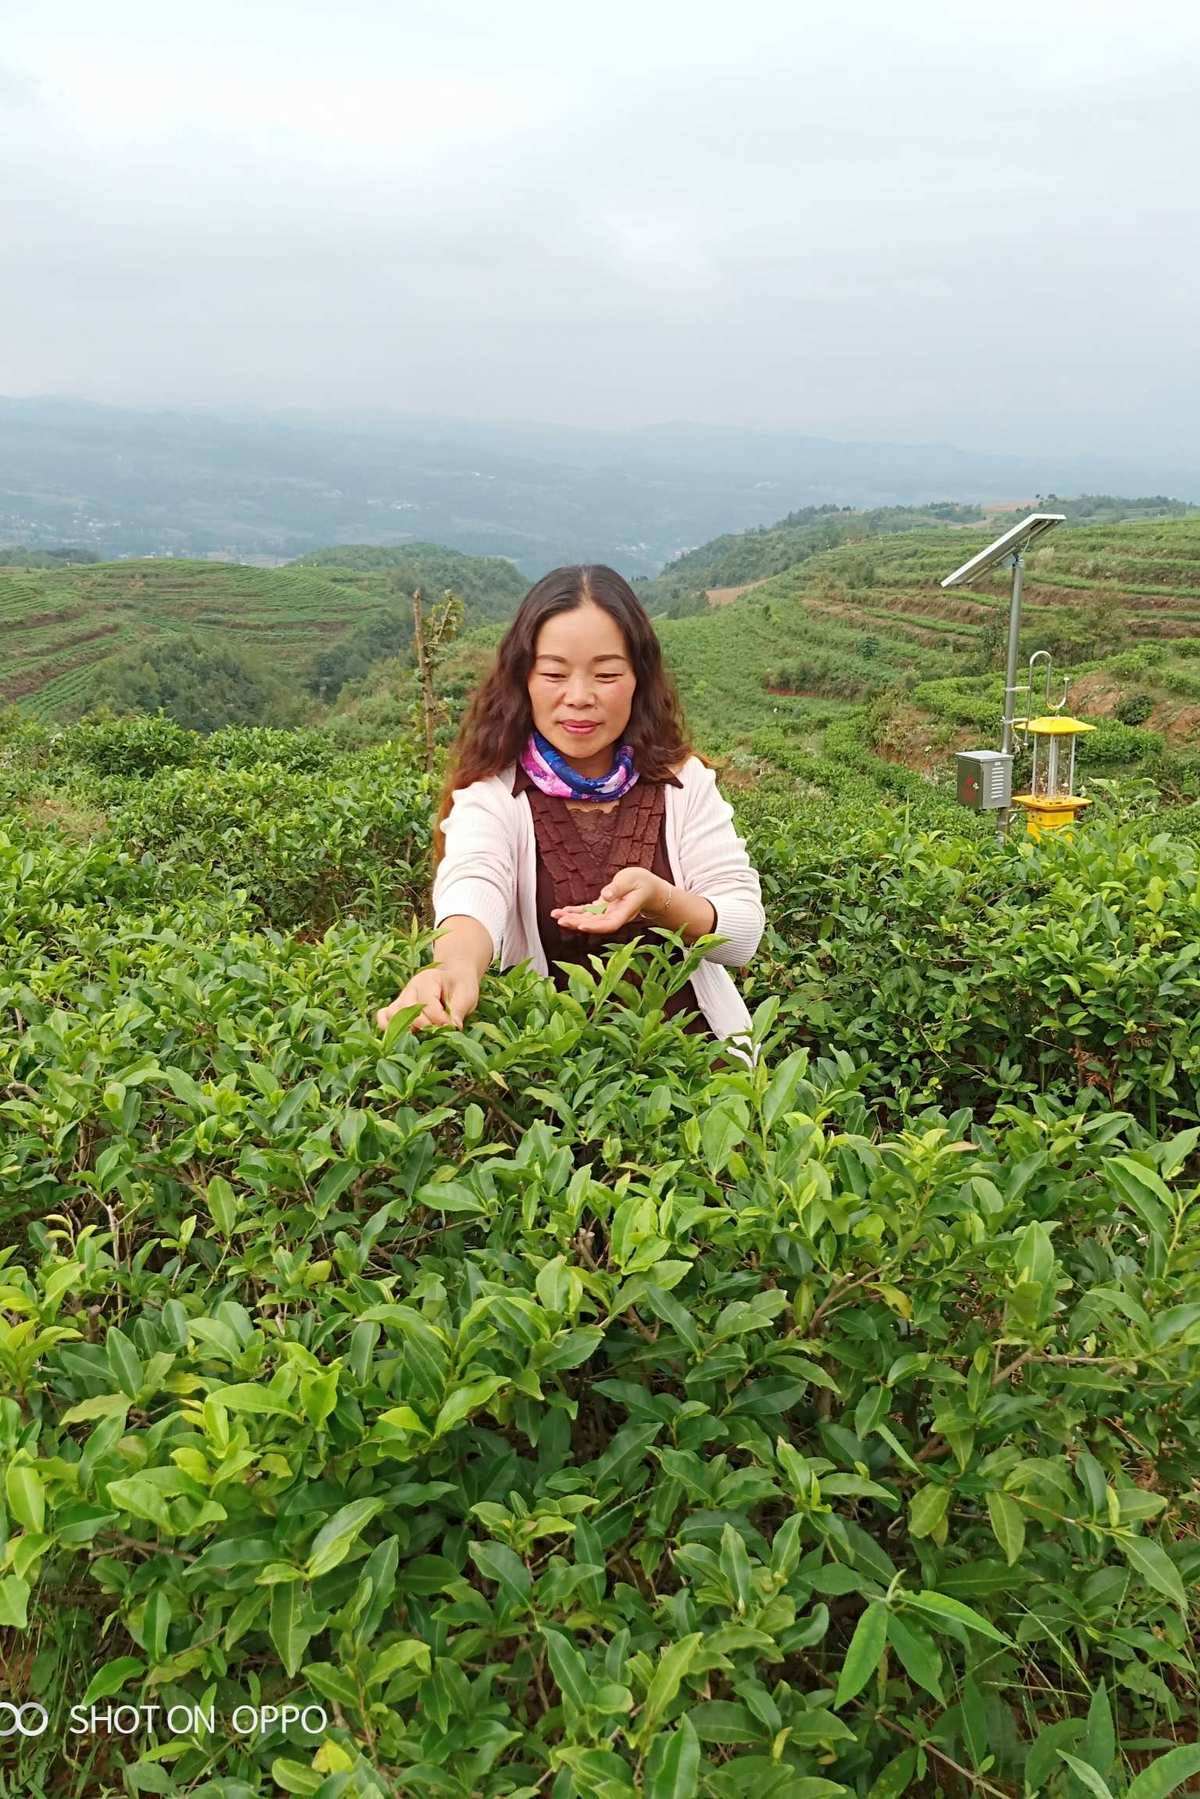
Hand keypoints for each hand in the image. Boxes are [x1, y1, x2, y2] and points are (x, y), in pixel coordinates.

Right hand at [376, 963, 479, 1033]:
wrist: (453, 978)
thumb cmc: (460, 986)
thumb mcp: (466, 995)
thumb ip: (458, 1011)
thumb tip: (452, 1028)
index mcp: (427, 980)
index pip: (427, 1004)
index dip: (440, 1020)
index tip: (452, 1026)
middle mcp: (410, 988)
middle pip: (406, 1010)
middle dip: (424, 1026)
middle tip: (438, 1032)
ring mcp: (401, 998)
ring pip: (391, 1015)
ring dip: (405, 1028)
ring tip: (423, 1035)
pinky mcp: (397, 1008)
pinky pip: (383, 1017)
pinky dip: (388, 1028)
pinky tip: (405, 1036)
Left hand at [551, 867, 670, 934]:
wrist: (647, 887)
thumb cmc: (642, 882)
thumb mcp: (631, 879)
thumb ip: (618, 888)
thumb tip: (604, 895)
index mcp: (625, 912)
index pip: (609, 924)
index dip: (595, 927)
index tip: (581, 926)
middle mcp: (615, 916)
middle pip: (595, 924)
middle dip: (576, 923)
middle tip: (560, 920)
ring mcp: (608, 914)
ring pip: (588, 920)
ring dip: (571, 918)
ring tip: (555, 915)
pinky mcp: (603, 908)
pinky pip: (587, 913)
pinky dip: (575, 912)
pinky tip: (562, 911)